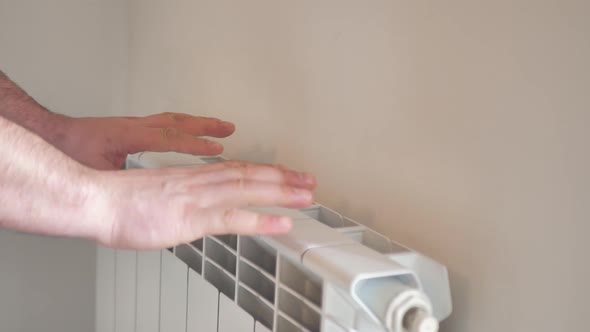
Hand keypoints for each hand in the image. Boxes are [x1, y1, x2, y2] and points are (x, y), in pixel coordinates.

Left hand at [55, 112, 234, 169]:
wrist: (52, 134)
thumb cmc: (70, 152)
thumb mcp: (96, 173)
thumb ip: (122, 183)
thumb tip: (140, 199)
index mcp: (129, 137)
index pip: (169, 138)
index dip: (195, 144)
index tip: (216, 149)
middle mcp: (136, 126)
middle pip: (177, 122)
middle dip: (206, 125)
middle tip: (229, 128)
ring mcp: (136, 124)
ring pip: (174, 119)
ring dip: (199, 122)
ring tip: (220, 126)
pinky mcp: (134, 127)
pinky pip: (166, 123)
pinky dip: (185, 126)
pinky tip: (193, 132)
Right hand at [94, 161, 315, 248]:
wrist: (96, 200)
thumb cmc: (121, 200)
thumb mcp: (161, 194)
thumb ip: (185, 199)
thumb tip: (199, 210)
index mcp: (194, 175)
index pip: (238, 169)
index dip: (266, 171)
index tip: (287, 173)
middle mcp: (201, 181)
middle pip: (250, 174)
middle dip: (284, 178)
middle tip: (310, 180)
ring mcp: (198, 198)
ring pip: (248, 189)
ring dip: (281, 192)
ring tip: (307, 195)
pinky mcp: (191, 219)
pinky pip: (233, 218)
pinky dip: (260, 220)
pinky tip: (282, 222)